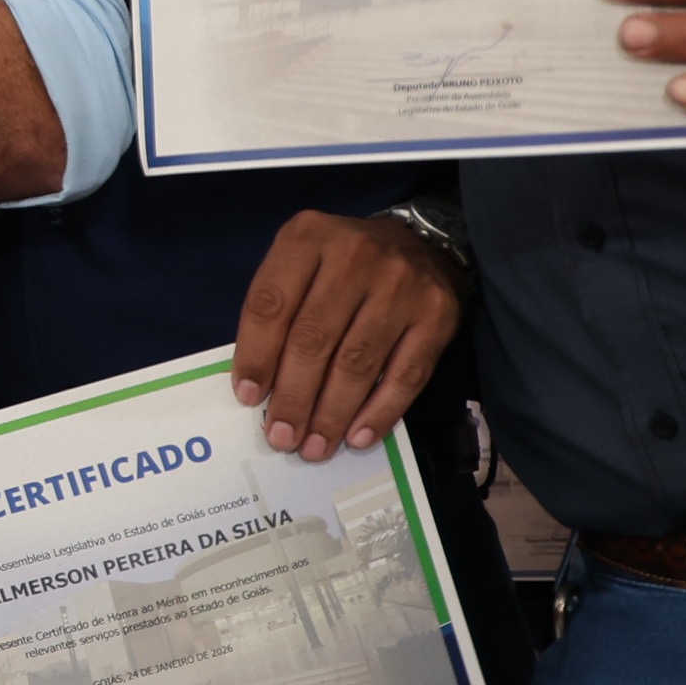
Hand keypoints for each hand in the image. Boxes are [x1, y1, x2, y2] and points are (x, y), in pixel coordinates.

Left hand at [227, 209, 463, 461]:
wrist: (422, 242)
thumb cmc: (343, 264)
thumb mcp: (299, 263)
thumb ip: (277, 310)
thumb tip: (257, 386)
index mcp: (307, 237)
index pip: (270, 304)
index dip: (256, 356)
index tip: (247, 398)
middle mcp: (355, 256)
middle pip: (314, 339)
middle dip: (294, 396)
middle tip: (281, 438)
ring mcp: (401, 285)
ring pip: (358, 362)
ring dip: (332, 413)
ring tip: (314, 447)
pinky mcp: (438, 314)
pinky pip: (406, 374)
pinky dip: (380, 411)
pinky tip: (358, 437)